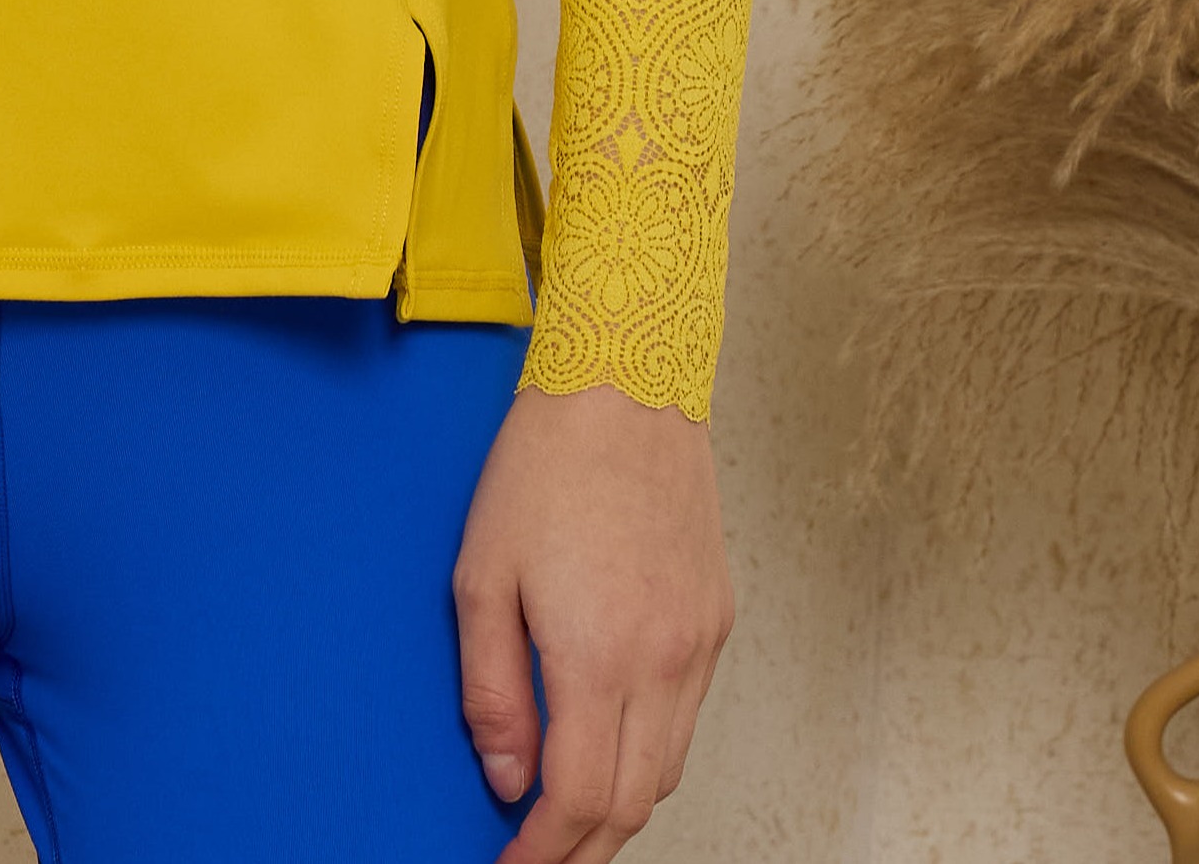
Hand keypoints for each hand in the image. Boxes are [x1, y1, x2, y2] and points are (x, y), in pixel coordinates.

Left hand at [450, 374, 731, 858]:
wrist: (627, 381)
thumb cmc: (546, 461)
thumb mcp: (482, 571)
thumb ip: (492, 688)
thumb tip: (506, 777)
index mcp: (600, 655)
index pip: (580, 801)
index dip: (543, 855)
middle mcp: (664, 661)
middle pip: (633, 804)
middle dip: (585, 849)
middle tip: (538, 859)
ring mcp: (699, 642)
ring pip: (667, 767)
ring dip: (620, 806)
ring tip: (570, 811)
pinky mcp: (716, 616)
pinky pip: (688, 715)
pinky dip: (651, 749)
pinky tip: (614, 737)